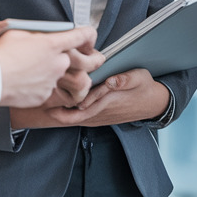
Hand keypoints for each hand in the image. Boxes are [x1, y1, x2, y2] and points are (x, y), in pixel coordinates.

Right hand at [0, 26, 99, 107]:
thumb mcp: (18, 34)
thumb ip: (38, 35)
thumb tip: (43, 36)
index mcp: (52, 44)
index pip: (82, 36)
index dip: (89, 36)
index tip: (89, 39)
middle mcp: (57, 63)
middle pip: (73, 59)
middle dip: (70, 58)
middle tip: (63, 59)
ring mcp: (52, 81)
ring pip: (59, 75)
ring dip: (51, 72)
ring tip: (31, 71)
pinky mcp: (44, 96)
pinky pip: (48, 89)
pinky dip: (39, 86)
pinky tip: (24, 82)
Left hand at [10, 69, 170, 128]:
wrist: (154, 104)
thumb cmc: (144, 88)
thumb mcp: (139, 77)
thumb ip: (124, 78)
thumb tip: (111, 80)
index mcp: (109, 100)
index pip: (85, 105)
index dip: (68, 104)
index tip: (56, 98)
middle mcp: (102, 111)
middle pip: (76, 117)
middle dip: (59, 113)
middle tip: (43, 106)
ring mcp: (101, 117)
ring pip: (77, 120)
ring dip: (62, 115)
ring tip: (47, 107)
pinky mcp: (101, 118)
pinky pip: (82, 119)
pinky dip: (70, 116)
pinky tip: (62, 109)